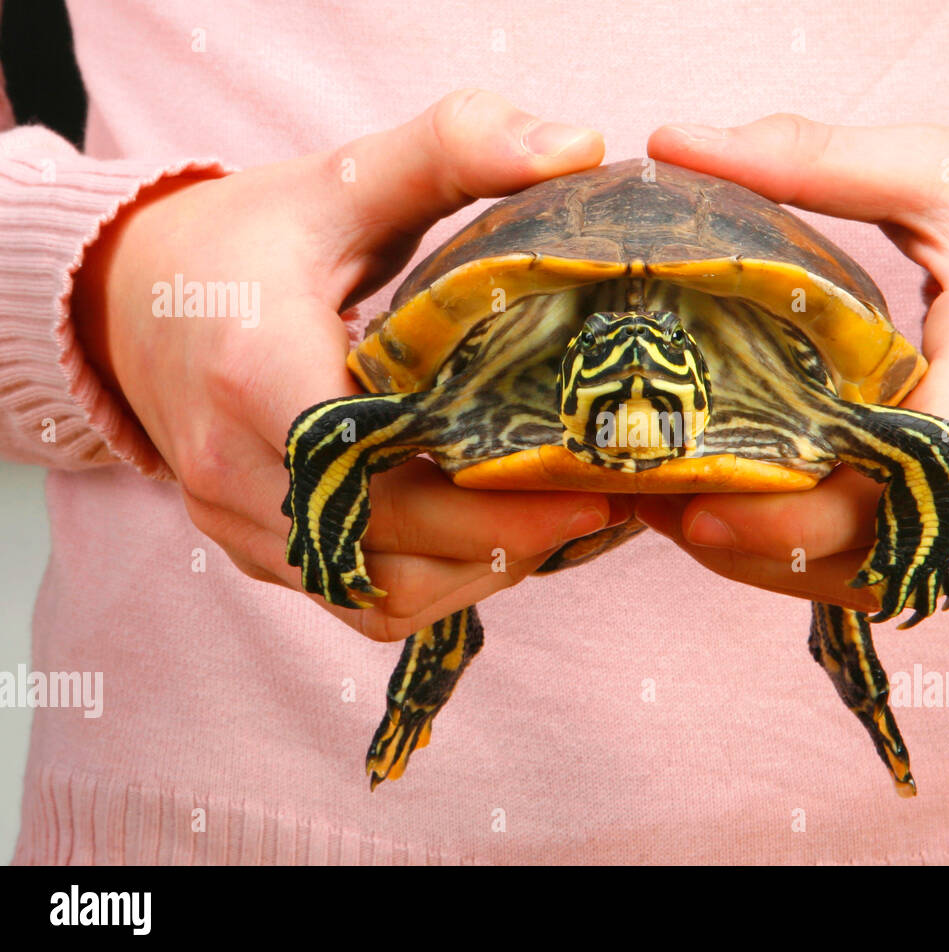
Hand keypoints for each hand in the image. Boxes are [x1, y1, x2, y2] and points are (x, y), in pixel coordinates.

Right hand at [72, 89, 619, 639]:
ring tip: (560, 522)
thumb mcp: (348, 177)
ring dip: (478, 569)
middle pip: (393, 541)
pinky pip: (356, 599)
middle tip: (605, 501)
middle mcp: (235, 465)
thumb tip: (578, 145)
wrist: (134, 298)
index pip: (379, 458)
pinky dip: (435, 585)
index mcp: (259, 370)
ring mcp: (239, 519)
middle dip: (511, 533)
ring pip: (380, 593)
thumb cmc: (251, 238)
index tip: (586, 473)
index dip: (489, 486)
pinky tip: (495, 543)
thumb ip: (456, 146)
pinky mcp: (255, 550)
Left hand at [636, 116, 948, 612]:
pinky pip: (916, 561)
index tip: (704, 498)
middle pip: (892, 544)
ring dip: (793, 565)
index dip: (807, 503)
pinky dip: (836, 558)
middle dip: (770, 546)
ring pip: (900, 572)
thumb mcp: (942, 168)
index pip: (908, 471)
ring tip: (694, 523)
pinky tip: (764, 524)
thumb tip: (681, 144)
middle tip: (667, 511)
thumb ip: (811, 159)